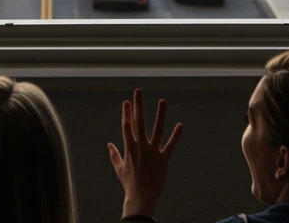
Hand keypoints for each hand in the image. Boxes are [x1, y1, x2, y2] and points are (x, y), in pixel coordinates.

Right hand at [107, 89, 182, 217]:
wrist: (141, 198)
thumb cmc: (129, 184)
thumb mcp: (119, 169)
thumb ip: (114, 155)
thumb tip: (108, 145)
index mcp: (129, 148)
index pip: (127, 126)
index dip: (127, 113)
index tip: (127, 102)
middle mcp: (141, 147)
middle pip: (139, 122)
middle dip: (139, 105)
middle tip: (138, 91)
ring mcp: (153, 152)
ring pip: (157, 130)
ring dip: (160, 114)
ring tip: (162, 100)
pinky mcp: (163, 160)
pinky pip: (170, 145)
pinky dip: (175, 135)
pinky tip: (180, 125)